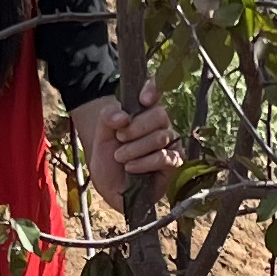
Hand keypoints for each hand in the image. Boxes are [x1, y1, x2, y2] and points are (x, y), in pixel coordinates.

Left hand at [82, 89, 177, 209]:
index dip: (154, 89)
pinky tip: (131, 168)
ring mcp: (170, 143)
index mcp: (145, 112)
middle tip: (120, 138)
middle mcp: (161, 125)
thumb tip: (122, 117)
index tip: (143, 99)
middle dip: (136, 128)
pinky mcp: (174, 163)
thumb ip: (107, 118)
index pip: (157, 90)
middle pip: (159, 115)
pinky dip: (145, 162)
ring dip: (135, 148)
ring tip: (121, 157)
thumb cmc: (109, 158)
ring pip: (160, 137)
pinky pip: (165, 157)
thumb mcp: (102, 135)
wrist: (110, 186)